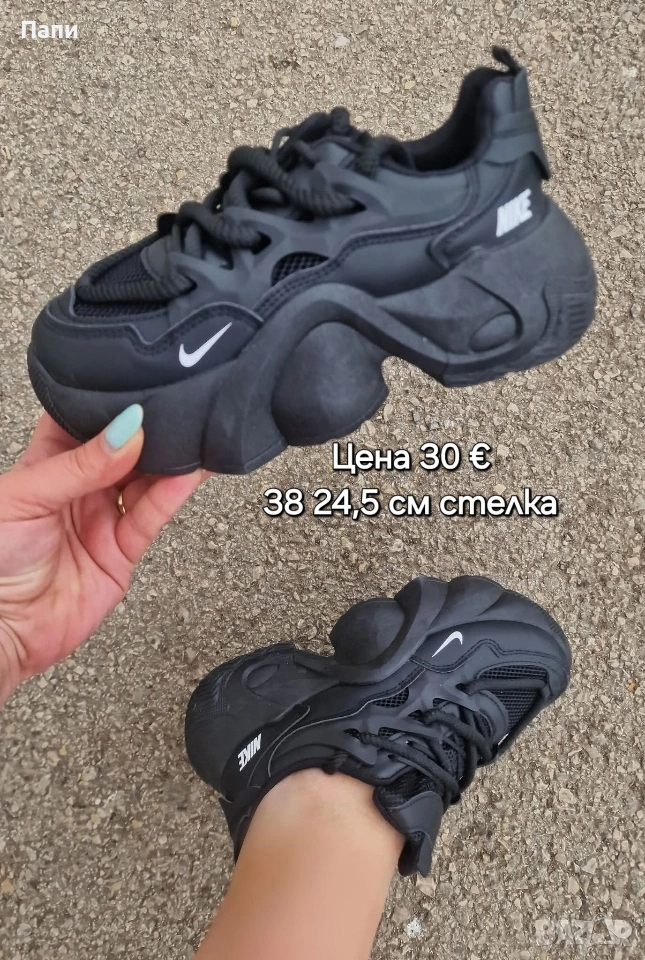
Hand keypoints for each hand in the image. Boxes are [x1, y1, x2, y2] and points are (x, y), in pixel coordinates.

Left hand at [0, 406, 203, 703]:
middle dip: (149, 429)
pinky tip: (188, 472)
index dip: (109, 401)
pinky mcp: (121, 552)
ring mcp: (102, 520)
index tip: (138, 382)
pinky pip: (152, 517)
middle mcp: (78, 489)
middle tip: (175, 406)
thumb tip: (126, 430)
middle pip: (124, 449)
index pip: (82, 421)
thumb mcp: (25, 496)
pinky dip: (172, 494)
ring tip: (193, 434)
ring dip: (170, 458)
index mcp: (45, 464)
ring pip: (146, 480)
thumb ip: (79, 465)